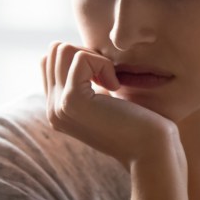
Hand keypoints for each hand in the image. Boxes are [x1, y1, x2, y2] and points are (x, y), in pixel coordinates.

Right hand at [41, 42, 182, 169]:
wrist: (150, 150)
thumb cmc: (139, 123)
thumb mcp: (107, 101)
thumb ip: (89, 84)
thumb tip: (79, 52)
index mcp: (58, 108)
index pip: (49, 61)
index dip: (82, 57)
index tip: (105, 77)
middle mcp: (52, 109)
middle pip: (54, 51)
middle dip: (87, 53)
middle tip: (110, 77)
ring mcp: (58, 106)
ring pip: (62, 50)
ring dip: (94, 58)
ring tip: (111, 81)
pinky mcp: (72, 101)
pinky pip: (80, 58)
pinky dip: (103, 64)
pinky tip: (115, 86)